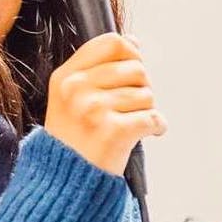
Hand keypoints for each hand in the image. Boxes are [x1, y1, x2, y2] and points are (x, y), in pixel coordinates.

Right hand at [44, 33, 166, 175]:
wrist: (65, 181)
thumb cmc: (73, 136)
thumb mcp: (70, 94)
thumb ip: (97, 67)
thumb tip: (133, 41)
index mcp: (66, 75)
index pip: (111, 42)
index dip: (130, 52)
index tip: (131, 68)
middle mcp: (77, 88)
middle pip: (135, 67)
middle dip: (142, 86)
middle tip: (132, 104)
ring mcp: (94, 109)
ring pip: (146, 94)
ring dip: (147, 109)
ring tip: (132, 121)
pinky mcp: (113, 131)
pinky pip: (152, 118)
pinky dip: (156, 126)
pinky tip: (147, 133)